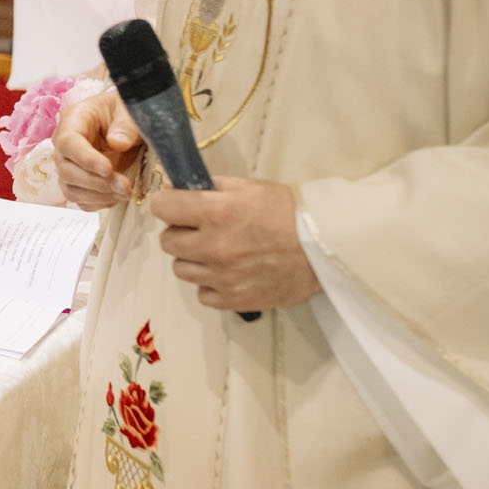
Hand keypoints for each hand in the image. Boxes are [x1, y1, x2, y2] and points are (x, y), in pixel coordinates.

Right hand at [54, 89, 143, 208]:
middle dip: (95, 182)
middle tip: (124, 186)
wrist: (128, 121)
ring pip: (70, 188)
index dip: (85, 159)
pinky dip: (98, 203)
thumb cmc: (125, 110)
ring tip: (125, 193)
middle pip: (66, 170)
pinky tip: (117, 196)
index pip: (68, 143)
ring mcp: (70, 165)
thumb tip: (117, 143)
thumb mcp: (129, 109)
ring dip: (97, 196)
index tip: (108, 169)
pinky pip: (81, 199)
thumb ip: (125, 125)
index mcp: (73, 120)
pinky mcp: (79, 181)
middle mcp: (65, 144)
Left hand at [149, 177, 319, 311]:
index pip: (161, 207)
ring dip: (194, 260)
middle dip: (181, 233)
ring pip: (181, 269)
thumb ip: (208, 187)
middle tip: (202, 230)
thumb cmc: (288, 211)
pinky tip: (229, 273)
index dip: (168, 205)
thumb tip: (172, 191)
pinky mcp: (234, 300)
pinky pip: (202, 294)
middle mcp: (213, 246)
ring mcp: (222, 277)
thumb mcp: (248, 187)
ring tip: (218, 253)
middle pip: (167, 242)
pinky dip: (210, 285)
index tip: (178, 206)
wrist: (326, 247)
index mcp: (215, 212)